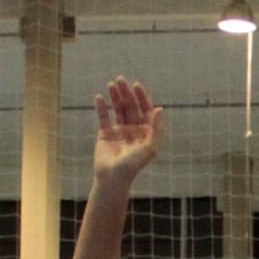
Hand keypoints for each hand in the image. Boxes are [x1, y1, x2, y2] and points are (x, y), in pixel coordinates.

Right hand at [90, 75, 162, 190]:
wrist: (113, 178)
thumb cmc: (134, 165)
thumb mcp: (149, 147)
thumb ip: (156, 128)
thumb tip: (159, 109)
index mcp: (146, 132)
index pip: (145, 110)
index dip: (141, 97)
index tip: (136, 85)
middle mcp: (133, 129)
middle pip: (131, 106)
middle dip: (126, 93)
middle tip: (120, 80)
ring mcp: (119, 131)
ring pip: (117, 109)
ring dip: (115, 96)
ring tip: (111, 85)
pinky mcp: (105, 134)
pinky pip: (103, 117)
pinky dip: (101, 107)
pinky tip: (99, 97)